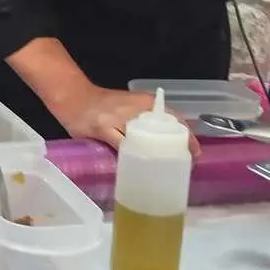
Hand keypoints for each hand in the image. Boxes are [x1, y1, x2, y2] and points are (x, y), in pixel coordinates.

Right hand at [55, 86, 200, 155]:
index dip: (186, 137)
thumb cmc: (103, 105)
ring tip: (163, 172)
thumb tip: (165, 144)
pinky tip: (137, 169)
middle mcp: (135, 109)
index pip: (174, 119)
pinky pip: (121, 146)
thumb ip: (144, 122)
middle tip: (183, 166)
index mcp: (145, 103)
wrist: (73, 96)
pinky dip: (130, 158)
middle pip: (162, 130)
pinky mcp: (103, 127)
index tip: (196, 154)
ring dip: (155, 157)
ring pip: (143, 140)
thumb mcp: (129, 107)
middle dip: (175, 149)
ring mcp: (119, 118)